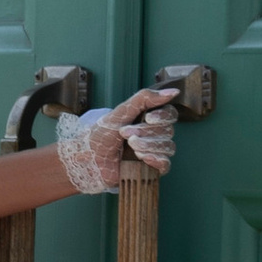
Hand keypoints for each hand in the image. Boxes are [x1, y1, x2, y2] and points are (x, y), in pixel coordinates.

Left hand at [55, 86, 179, 192]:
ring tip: (130, 147)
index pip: (170, 114)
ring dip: (148, 145)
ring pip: (168, 147)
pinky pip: (165, 165)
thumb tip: (173, 92)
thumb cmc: (101, 135)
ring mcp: (153, 152)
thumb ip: (145, 99)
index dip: (163, 116)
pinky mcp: (150, 169)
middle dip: (146, 132)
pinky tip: (143, 158)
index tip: (148, 118)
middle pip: (168, 131)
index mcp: (147, 120)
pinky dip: (156, 160)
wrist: (89, 159)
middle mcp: (153, 135)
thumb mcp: (121, 112)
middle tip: (125, 134)